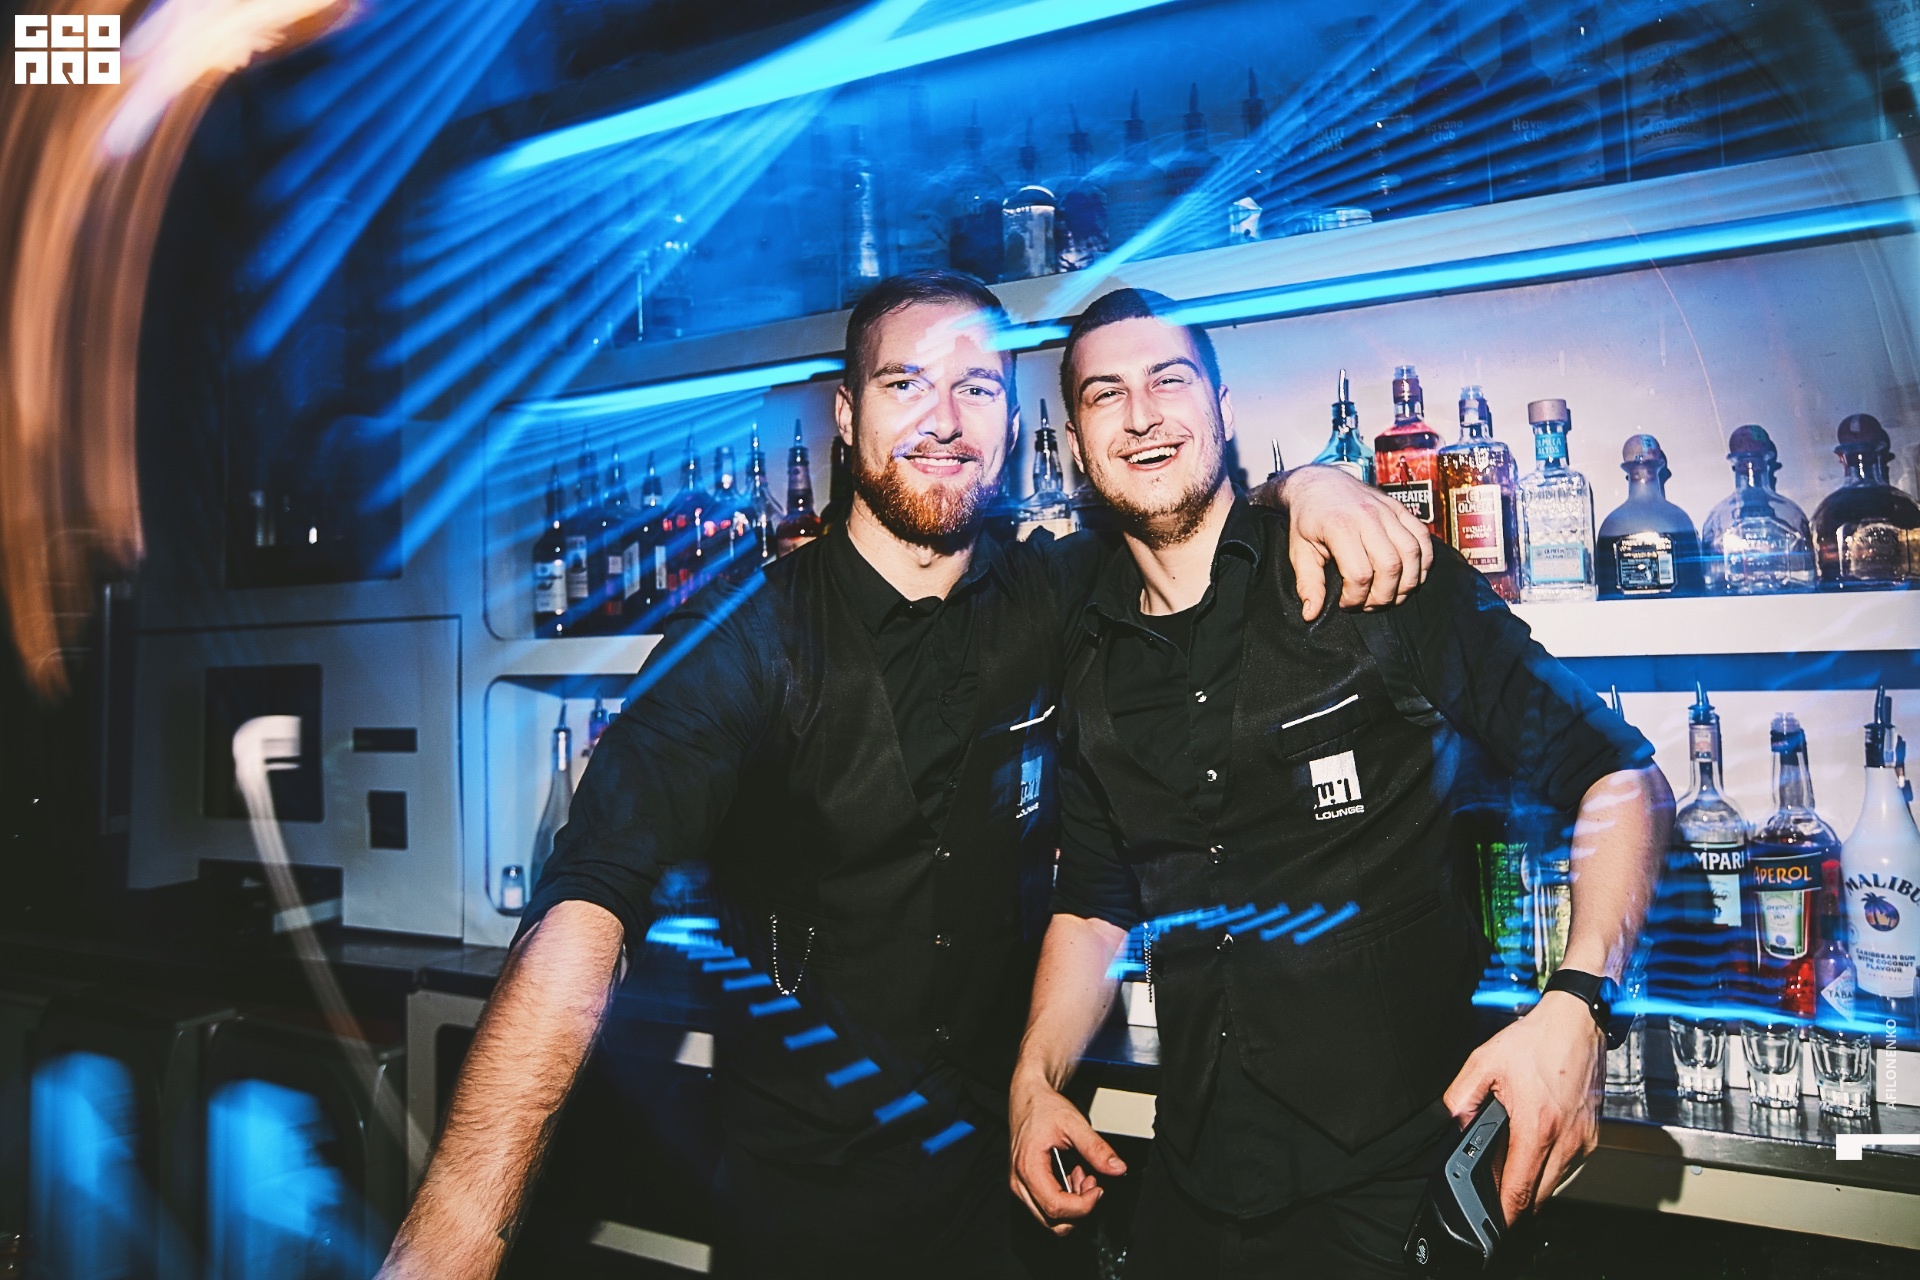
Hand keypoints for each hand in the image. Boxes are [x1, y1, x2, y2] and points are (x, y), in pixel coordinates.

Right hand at [1008, 1072, 1127, 1235]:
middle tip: (1091, 1181)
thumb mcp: (1074, 1123)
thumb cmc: (1044, 1108)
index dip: (1083, 1205)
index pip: (1056, 1208)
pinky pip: (1046, 1207)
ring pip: (1049, 1219)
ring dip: (1072, 1204)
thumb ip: (1096, 1148)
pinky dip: (1065, 1199)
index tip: (1098, 1189)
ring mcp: (1020, 1186)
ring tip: (1082, 1175)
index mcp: (1028, 1168)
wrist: (1028, 1098)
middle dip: (1079, 1207)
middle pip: (1052, 1221)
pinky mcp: (1025, 1186)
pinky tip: (1073, 1176)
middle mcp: (1019, 1183)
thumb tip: (1118, 1168)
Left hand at [1257, 465, 1432, 619]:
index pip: (1359, 574)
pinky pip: (1423, 537)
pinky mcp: (1400, 509)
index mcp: (1340, 527)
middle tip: (1369, 604)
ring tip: (1391, 596)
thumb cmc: (1308, 520)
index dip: (1356, 598)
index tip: (1346, 603)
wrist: (1319, 483)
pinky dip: (1424, 561)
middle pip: (1390, 566)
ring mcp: (1388, 511)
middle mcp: (1368, 517)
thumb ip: (1308, 583)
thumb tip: (1311, 615)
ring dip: (1407, 583)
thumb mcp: (1299, 551)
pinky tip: (1411, 576)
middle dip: (1383, 596)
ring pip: (1412, 553)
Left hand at [1442, 991, 1603, 1225]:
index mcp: (1537, 1127)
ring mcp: (1583, 1140)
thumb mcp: (1483, 1064)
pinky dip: (1551, 1168)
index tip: (1491, 1223)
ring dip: (1535, 1185)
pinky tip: (1535, 1150)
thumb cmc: (1536, 1040)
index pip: (1520, 1189)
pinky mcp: (1592, 1137)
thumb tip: (1450, 1126)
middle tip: (1496, 1197)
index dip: (1503, 1212)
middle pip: (1541, 1197)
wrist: (1576, 1022)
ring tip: (1512, 1167)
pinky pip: (1569, 1167)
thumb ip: (1460, 1099)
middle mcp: (1566, 1140)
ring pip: (1557, 1185)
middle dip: (1517, 1203)